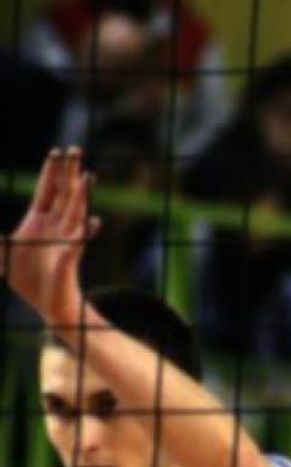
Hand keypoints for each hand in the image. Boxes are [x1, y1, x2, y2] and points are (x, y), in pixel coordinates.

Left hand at [1, 149, 98, 330]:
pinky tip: (94, 222)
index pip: (46, 191)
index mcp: (37, 222)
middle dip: (69, 172)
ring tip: (88, 177)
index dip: (50, 171)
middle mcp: (55, 227)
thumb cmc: (27, 280)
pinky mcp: (69, 259)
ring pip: (75, 213)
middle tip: (76, 150)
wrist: (47, 305)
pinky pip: (79, 244)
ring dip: (81, 196)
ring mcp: (65, 241)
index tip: (57, 152)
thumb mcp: (3, 256)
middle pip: (64, 194)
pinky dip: (87, 233)